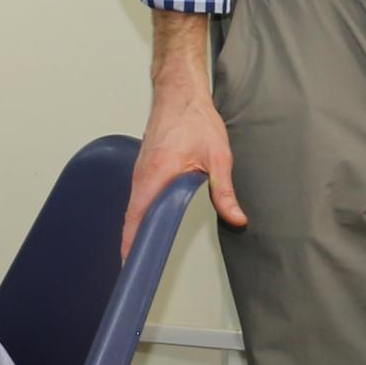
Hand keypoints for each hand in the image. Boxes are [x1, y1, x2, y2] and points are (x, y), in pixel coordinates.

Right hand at [123, 78, 241, 261]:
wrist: (179, 94)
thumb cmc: (194, 119)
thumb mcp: (218, 156)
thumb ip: (224, 190)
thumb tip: (235, 217)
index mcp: (157, 173)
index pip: (138, 217)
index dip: (133, 243)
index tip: (132, 263)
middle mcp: (143, 174)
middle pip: (131, 218)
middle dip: (131, 245)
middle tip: (135, 270)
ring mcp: (140, 171)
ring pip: (132, 208)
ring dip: (134, 231)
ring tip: (138, 256)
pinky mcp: (143, 169)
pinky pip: (136, 198)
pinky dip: (137, 216)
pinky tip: (146, 227)